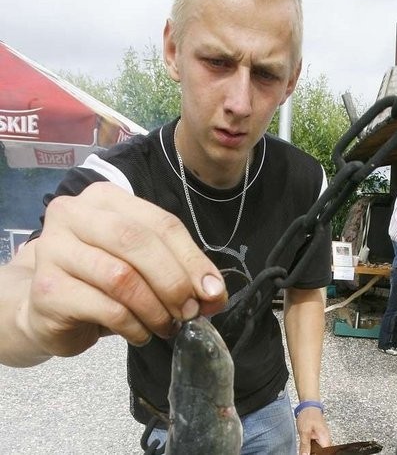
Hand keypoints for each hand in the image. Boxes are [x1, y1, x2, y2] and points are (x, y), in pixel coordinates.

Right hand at [16, 182, 226, 358]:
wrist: (45, 307)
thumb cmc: (100, 280)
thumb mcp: (144, 266)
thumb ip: (180, 271)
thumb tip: (215, 294)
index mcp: (105, 198)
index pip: (161, 223)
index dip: (192, 259)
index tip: (213, 291)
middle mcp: (74, 214)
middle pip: (138, 241)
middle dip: (173, 282)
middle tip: (190, 312)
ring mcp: (54, 249)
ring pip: (121, 277)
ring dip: (155, 309)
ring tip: (167, 326)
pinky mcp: (47, 289)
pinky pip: (106, 308)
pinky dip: (134, 326)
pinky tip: (141, 334)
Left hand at [296, 407, 330, 454]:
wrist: (309, 405)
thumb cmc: (308, 415)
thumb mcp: (304, 431)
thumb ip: (305, 445)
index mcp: (325, 439)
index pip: (325, 453)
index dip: (318, 454)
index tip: (310, 453)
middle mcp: (326, 440)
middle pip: (323, 452)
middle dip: (315, 452)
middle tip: (306, 451)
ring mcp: (323, 438)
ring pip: (320, 450)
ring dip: (313, 451)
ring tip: (306, 448)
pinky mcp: (319, 437)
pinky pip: (317, 446)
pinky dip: (312, 448)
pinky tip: (306, 447)